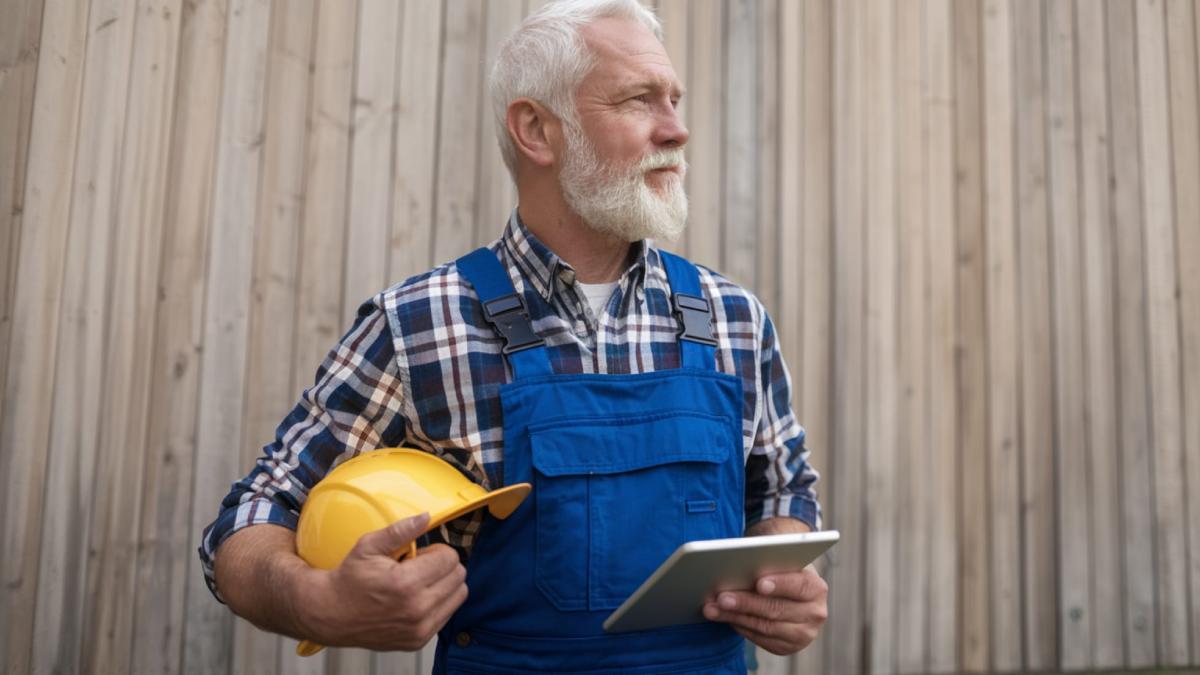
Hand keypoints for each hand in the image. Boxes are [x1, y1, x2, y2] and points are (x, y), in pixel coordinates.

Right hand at [303, 512, 467, 650]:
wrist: (332, 614)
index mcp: (405, 583)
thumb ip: (400, 530)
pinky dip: (439, 603)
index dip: (436, 550)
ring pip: (459, 595)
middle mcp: (416, 609)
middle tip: (419, 567)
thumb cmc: (349, 579)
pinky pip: (448, 614)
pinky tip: (418, 598)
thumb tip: (425, 517)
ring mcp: (419, 628)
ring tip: (420, 582)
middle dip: (443, 566)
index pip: (450, 558)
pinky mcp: (419, 640)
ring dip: (445, 584)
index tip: (420, 554)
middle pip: (458, 576)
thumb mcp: (369, 546)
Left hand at [702, 564, 827, 655]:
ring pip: (764, 627)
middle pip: (776, 609)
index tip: (759, 583)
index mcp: (816, 588)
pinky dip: (740, 626)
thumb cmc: (780, 569)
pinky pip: (759, 638)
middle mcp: (814, 613)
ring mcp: (802, 634)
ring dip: (735, 617)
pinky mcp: (787, 646)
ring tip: (713, 608)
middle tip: (722, 597)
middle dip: (746, 603)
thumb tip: (739, 565)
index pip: (799, 585)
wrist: (790, 590)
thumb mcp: (780, 561)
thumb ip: (768, 562)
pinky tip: (724, 617)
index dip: (779, 584)